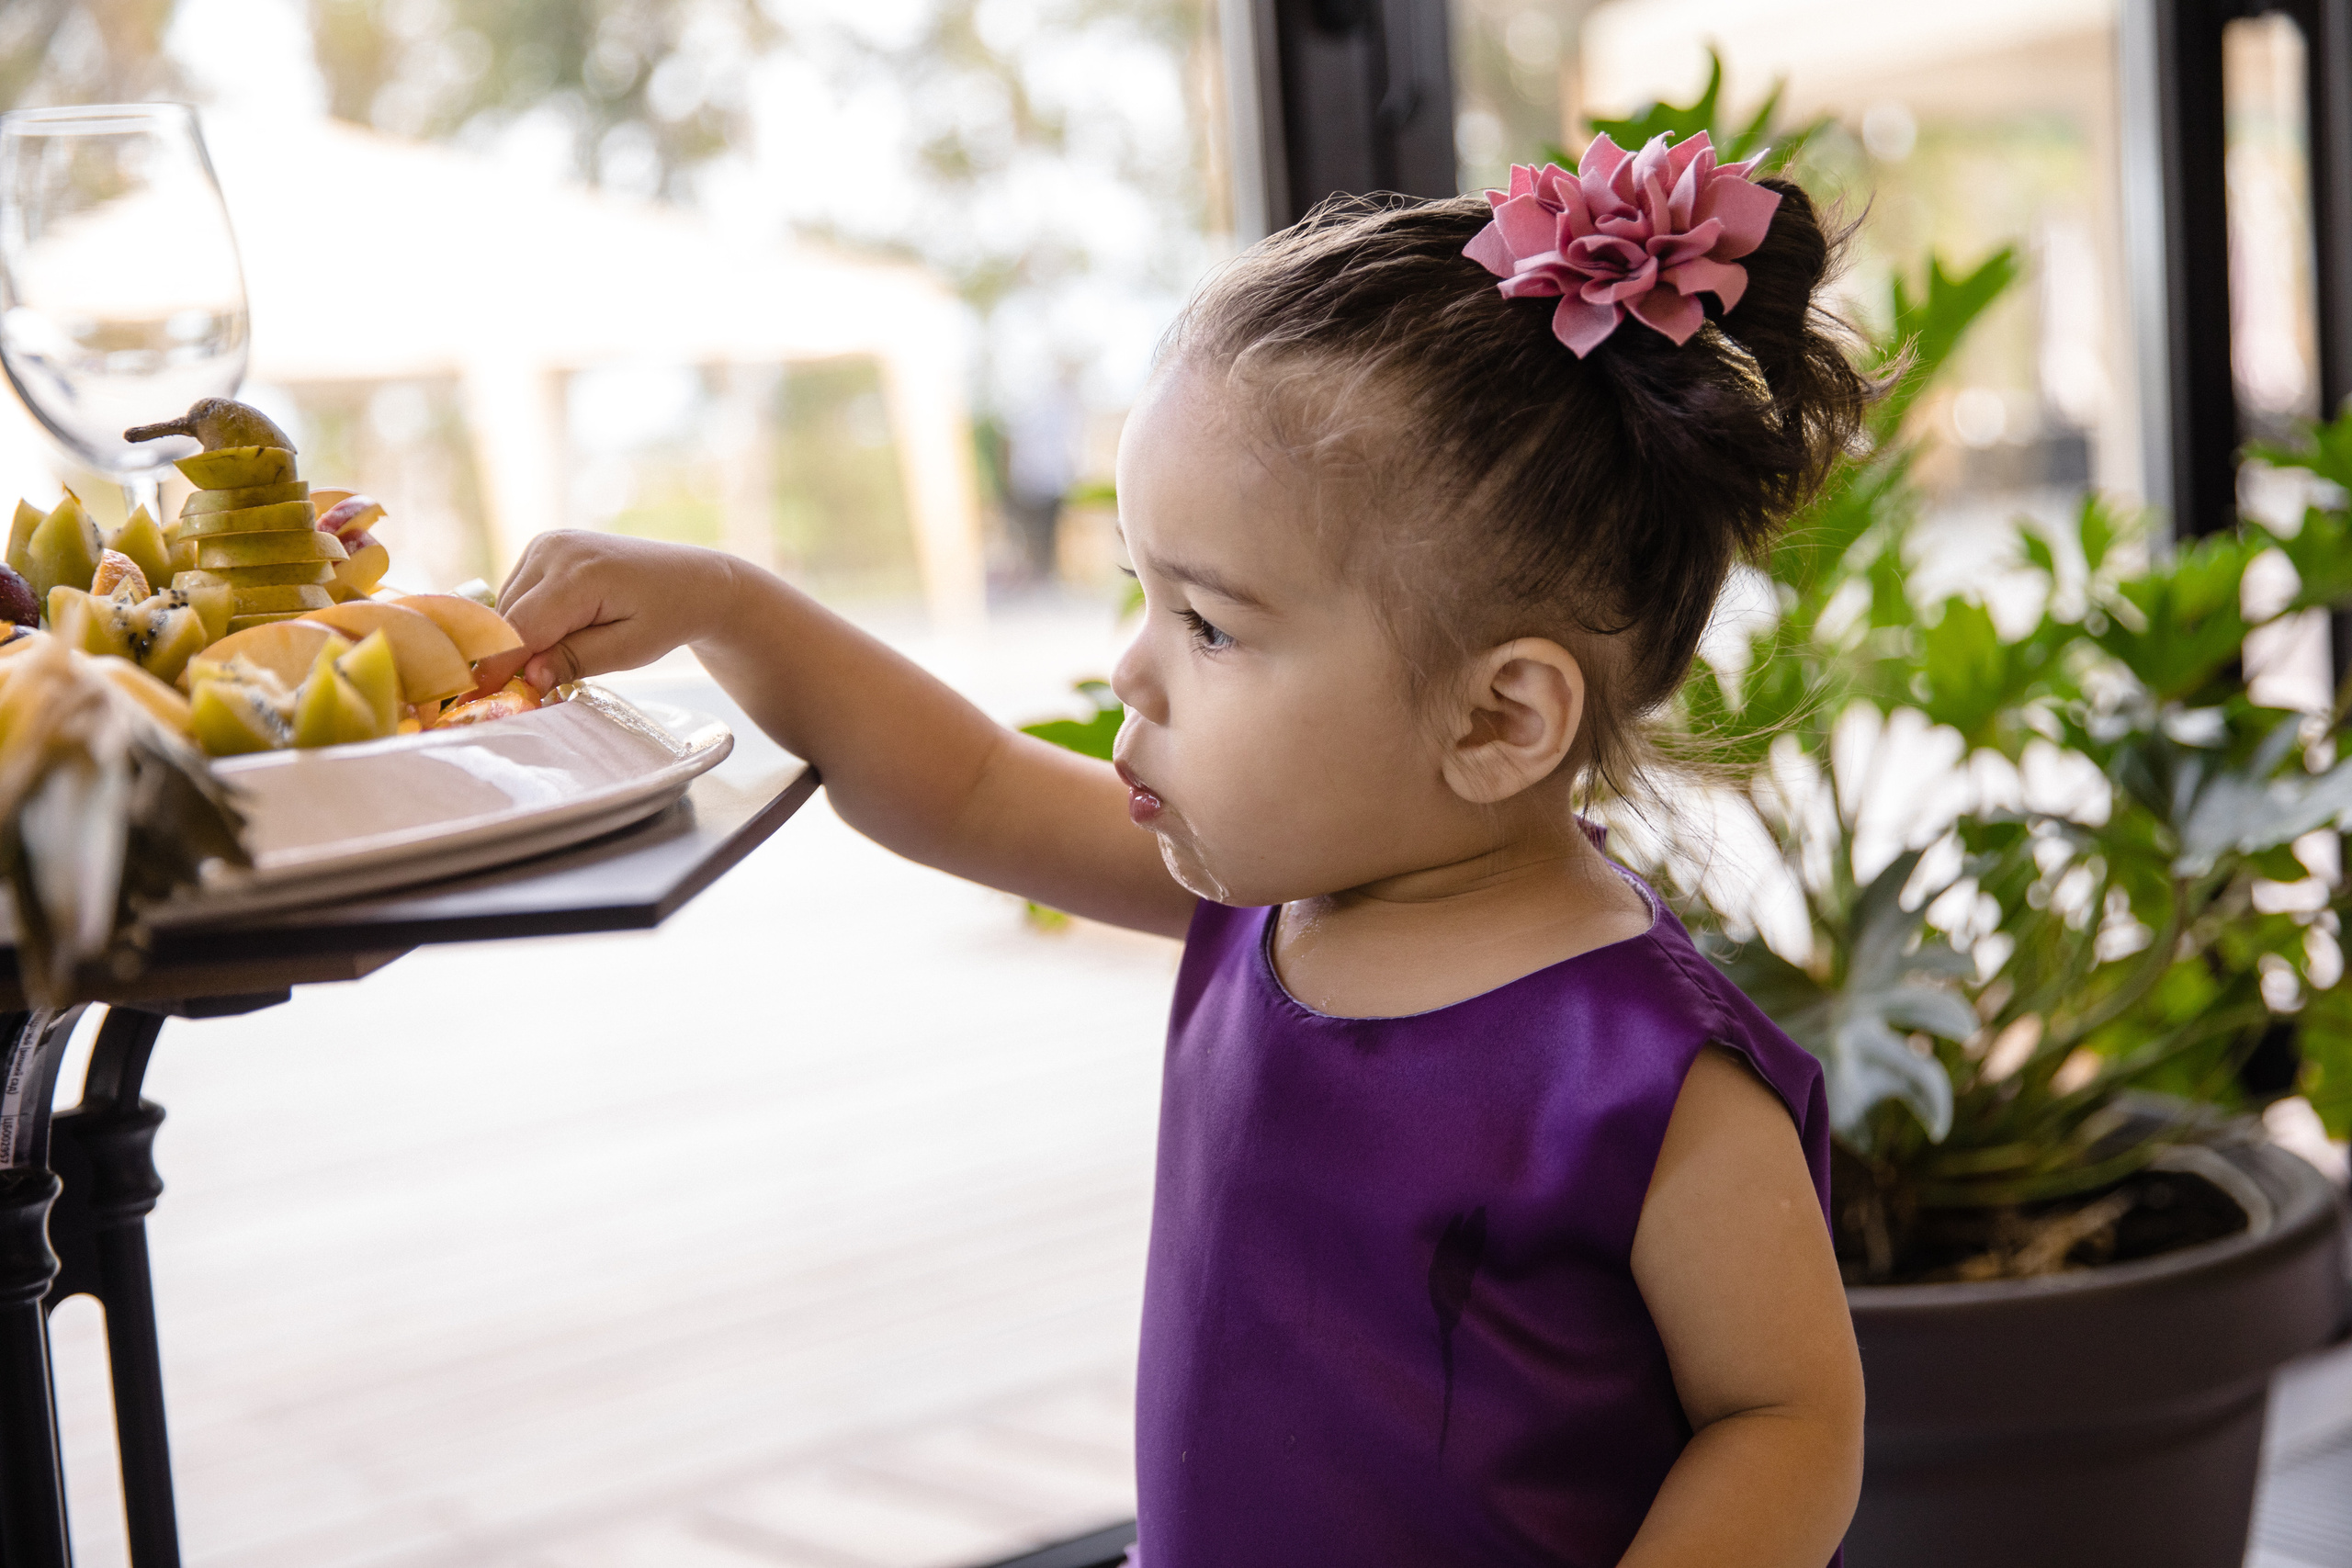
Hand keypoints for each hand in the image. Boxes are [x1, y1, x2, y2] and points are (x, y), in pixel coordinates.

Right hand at [498, 531, 735, 691]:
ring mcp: (546, 543)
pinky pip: (516, 594)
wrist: (689, 579)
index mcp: (580, 574)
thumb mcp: (629, 649)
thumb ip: (577, 660)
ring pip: (506, 607)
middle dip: (517, 655)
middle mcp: (555, 549)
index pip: (521, 628)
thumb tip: (528, 677)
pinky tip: (565, 628)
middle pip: (508, 618)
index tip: (495, 700)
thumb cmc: (665, 616)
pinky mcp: (542, 546)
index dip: (504, 667)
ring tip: (569, 649)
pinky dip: (528, 619)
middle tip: (544, 684)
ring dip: (523, 637)